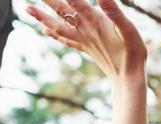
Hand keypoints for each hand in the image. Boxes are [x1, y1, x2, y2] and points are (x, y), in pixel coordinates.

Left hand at [27, 0, 146, 79]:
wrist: (128, 78)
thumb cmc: (133, 53)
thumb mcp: (128, 29)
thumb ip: (114, 11)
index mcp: (95, 21)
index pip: (75, 1)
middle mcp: (86, 30)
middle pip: (62, 11)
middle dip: (48, 0)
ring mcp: (84, 40)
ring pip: (58, 25)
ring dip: (43, 16)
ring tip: (28, 9)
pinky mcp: (86, 48)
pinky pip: (66, 39)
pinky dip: (54, 34)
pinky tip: (45, 30)